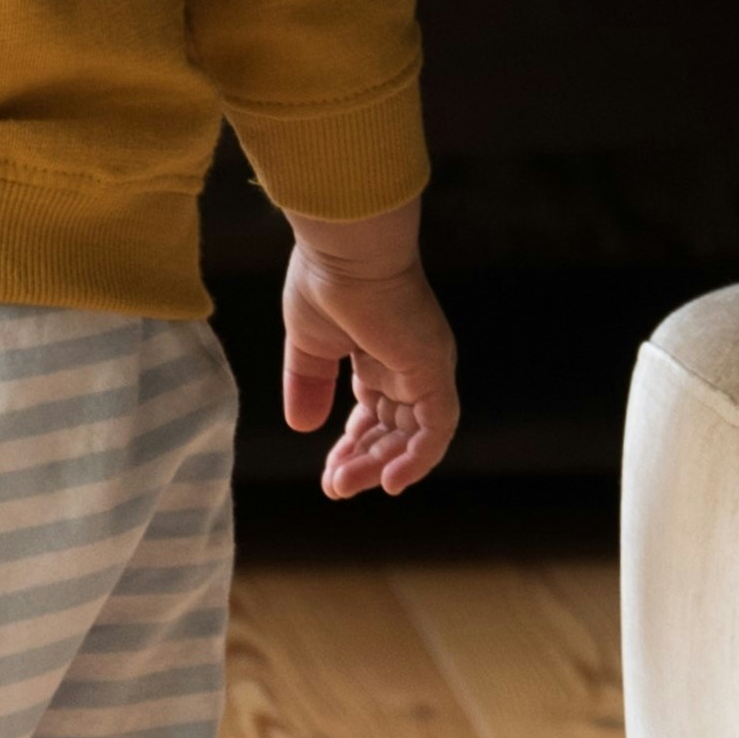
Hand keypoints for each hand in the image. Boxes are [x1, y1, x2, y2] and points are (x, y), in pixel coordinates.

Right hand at [280, 203, 458, 500]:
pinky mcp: (433, 370)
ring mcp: (424, 368)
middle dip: (363, 462)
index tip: (328, 474)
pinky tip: (390, 482)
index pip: (374, 414)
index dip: (353, 446)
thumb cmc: (323, 281)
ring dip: (380, 466)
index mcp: (380, 355)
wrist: (343, 249)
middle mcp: (407, 364)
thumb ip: (307, 385)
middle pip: (393, 431)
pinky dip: (418, 459)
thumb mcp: (308, 345)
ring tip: (343, 485)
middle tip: (334, 488)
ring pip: (412, 436)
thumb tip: (302, 429)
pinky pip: (436, 428)